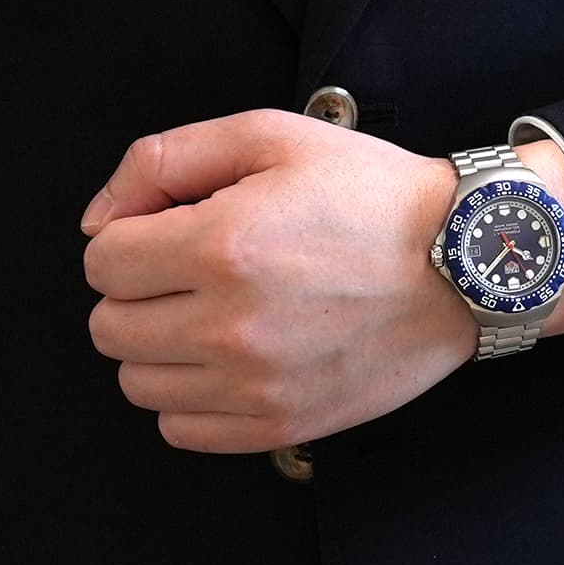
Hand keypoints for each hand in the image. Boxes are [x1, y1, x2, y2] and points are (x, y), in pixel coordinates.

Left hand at [79, 109, 474, 450]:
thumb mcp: (271, 136)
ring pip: (137, 382)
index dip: (131, 236)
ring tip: (216, 312)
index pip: (102, 262)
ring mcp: (256, 383)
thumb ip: (166, 159)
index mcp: (222, 245)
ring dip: (161, 346)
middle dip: (140, 290)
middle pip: (109, 326)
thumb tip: (100, 219)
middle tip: (194, 269)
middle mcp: (231, 324)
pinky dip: (191, 395)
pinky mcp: (280, 422)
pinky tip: (231, 356)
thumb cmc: (375, 196)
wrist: (463, 260)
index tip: (172, 230)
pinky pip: (181, 428)